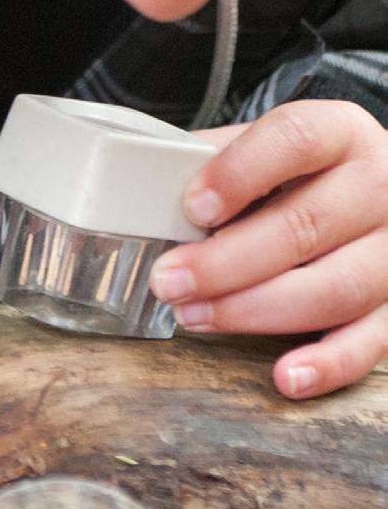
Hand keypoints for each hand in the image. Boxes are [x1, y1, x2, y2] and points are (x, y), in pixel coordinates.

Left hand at [150, 101, 387, 398]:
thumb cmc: (300, 170)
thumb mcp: (262, 145)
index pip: (296, 139)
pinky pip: (371, 343)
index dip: (240, 173)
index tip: (193, 207)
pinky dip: (327, 364)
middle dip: (227, 262)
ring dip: (256, 310)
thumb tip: (144, 194)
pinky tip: (283, 376)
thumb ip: (213, 161)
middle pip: (307, 225)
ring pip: (336, 288)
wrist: (371, 184)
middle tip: (169, 280)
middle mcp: (380, 186)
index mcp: (340, 132)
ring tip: (196, 317)